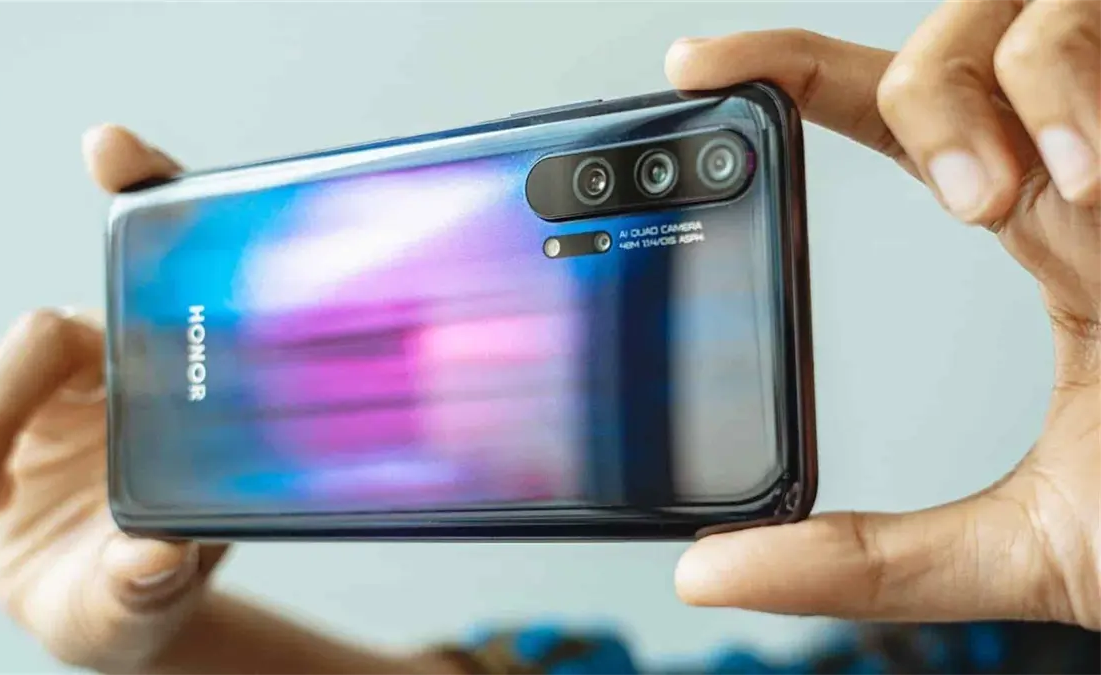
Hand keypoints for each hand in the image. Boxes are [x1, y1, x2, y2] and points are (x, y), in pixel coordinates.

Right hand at [0, 125, 226, 671]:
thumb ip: (147, 581)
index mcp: (190, 390)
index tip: (108, 148)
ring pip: (1, 354)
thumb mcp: (150, 597)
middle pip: (55, 328)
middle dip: (8, 396)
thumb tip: (151, 557)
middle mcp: (135, 369)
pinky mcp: (12, 404)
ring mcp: (70, 384)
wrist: (106, 607)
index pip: (181, 274)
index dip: (149, 194)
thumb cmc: (149, 590)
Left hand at [666, 1, 1100, 627]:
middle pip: (953, 40)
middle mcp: (1097, 163)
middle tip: (958, 200)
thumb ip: (870, 559)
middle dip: (922, 92)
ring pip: (1034, 7)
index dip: (780, 72)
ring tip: (1018, 199)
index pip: (887, 113)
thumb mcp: (1034, 544)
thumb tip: (707, 571)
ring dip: (1004, 86)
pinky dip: (1082, 83)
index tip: (688, 72)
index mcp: (1047, 231)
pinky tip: (1095, 177)